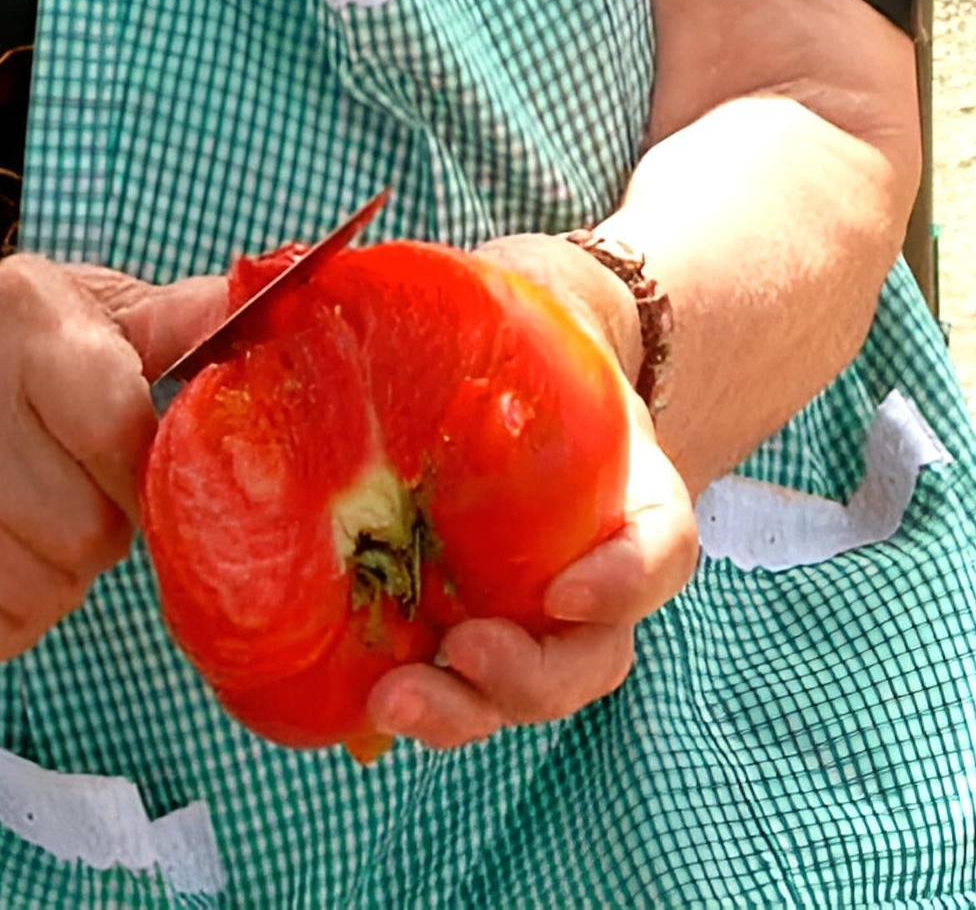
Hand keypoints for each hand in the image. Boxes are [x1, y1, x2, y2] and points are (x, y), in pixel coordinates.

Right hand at [0, 254, 223, 664]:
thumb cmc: (35, 354)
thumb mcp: (112, 314)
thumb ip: (194, 321)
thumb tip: (276, 304)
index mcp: (23, 314)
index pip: (112, 425)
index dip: (148, 469)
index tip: (150, 466)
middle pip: (83, 529)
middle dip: (110, 526)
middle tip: (93, 493)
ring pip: (41, 588)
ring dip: (67, 575)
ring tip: (49, 518)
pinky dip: (20, 614)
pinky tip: (10, 555)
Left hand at [365, 235, 697, 748]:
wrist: (509, 371)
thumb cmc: (514, 335)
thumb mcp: (513, 299)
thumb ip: (466, 289)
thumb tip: (316, 266)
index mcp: (624, 496)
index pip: (658, 549)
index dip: (626, 580)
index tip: (567, 589)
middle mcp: (586, 573)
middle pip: (587, 658)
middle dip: (529, 677)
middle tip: (465, 650)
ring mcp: (522, 616)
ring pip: (517, 694)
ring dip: (463, 711)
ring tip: (392, 701)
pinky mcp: (456, 633)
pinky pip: (445, 686)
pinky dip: (412, 702)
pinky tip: (352, 698)